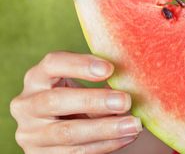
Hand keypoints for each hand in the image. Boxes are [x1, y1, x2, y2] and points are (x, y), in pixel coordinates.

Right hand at [10, 51, 142, 152]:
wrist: (63, 135)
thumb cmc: (79, 100)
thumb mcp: (82, 86)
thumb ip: (99, 80)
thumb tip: (132, 78)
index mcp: (36, 78)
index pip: (52, 64)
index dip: (80, 65)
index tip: (109, 69)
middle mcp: (26, 105)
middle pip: (56, 100)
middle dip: (94, 101)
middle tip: (126, 101)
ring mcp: (31, 134)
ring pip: (67, 132)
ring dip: (105, 129)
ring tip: (134, 124)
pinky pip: (75, 153)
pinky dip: (105, 145)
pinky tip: (126, 137)